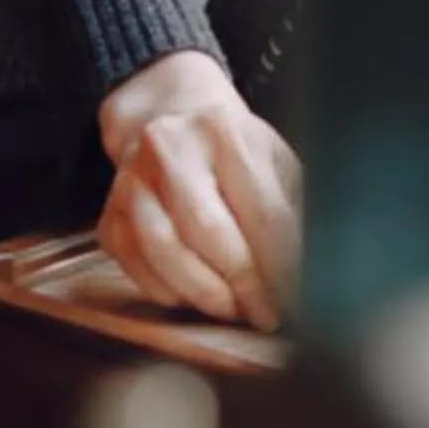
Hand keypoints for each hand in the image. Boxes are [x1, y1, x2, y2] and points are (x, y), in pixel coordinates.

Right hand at [96, 50, 301, 330]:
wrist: (169, 114)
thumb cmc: (235, 148)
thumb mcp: (275, 161)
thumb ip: (296, 209)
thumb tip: (320, 271)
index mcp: (225, 131)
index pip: (263, 213)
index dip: (283, 267)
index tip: (300, 301)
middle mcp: (169, 146)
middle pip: (208, 232)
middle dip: (245, 285)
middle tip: (266, 314)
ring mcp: (130, 178)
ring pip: (163, 250)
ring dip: (204, 293)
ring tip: (232, 308)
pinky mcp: (108, 209)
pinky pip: (133, 262)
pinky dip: (166, 289)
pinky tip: (192, 296)